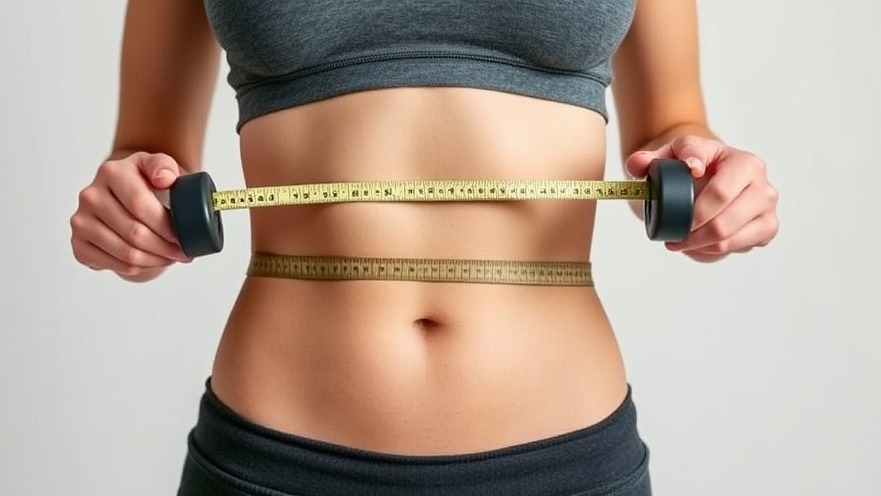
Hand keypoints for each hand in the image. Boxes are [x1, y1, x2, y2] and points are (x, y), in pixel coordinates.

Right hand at [70, 151, 190, 280]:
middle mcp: (91, 196)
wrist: (121, 195)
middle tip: (183, 254)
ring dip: (155, 260)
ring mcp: (81, 221)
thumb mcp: (156, 166)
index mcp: (111, 172)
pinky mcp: (79, 244)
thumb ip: (164, 165)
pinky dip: (138, 268)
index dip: (165, 226)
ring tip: (171, 258)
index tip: (183, 236)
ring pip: (126, 252)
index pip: (140, 205)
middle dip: (165, 248)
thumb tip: (165, 178)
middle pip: (134, 232)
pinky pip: (114, 264)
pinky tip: (151, 261)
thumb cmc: (144, 182)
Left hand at [625, 136, 778, 262]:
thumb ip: (647, 158)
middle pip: (723, 221)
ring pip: (729, 238)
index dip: (697, 207)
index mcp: (744, 163)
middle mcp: (762, 185)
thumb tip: (639, 165)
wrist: (709, 176)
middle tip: (672, 238)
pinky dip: (713, 250)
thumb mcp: (669, 156)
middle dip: (692, 233)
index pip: (720, 191)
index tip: (672, 220)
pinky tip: (699, 244)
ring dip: (699, 245)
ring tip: (680, 242)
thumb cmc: (690, 166)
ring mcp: (767, 209)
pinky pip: (738, 248)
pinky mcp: (767, 229)